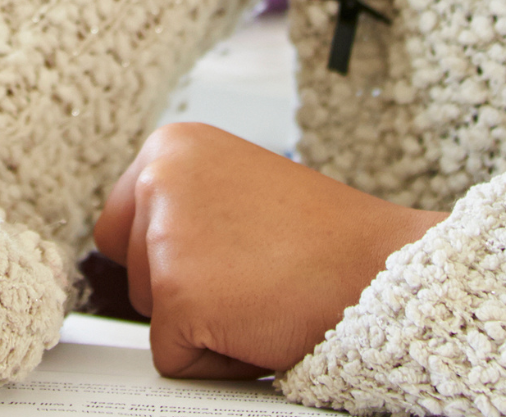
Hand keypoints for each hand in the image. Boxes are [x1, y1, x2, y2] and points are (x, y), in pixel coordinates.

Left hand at [93, 123, 443, 377]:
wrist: (384, 270)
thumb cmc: (327, 239)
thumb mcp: (236, 188)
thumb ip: (182, 205)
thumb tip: (138, 246)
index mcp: (172, 145)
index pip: (122, 225)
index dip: (174, 257)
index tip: (228, 250)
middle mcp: (159, 178)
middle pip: (132, 270)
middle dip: (185, 289)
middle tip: (254, 270)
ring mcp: (165, 236)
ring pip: (150, 313)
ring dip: (203, 321)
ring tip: (261, 290)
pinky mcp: (176, 295)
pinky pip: (174, 358)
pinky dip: (218, 360)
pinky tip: (262, 322)